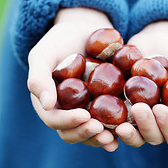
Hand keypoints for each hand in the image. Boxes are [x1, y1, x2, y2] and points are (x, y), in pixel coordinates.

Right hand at [27, 7, 118, 151]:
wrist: (85, 29)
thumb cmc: (60, 40)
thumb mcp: (44, 54)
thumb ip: (39, 78)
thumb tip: (47, 106)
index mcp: (49, 103)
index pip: (54, 120)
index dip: (68, 122)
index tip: (84, 116)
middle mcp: (67, 111)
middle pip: (73, 133)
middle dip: (86, 134)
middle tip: (101, 130)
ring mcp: (87, 110)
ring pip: (92, 133)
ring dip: (101, 138)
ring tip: (115, 136)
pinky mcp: (105, 106)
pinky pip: (111, 123)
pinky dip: (118, 129)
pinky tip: (128, 128)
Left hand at [115, 21, 167, 148]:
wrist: (160, 37)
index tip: (161, 108)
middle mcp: (157, 122)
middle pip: (151, 137)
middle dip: (145, 127)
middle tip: (139, 107)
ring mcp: (136, 114)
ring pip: (129, 133)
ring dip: (124, 131)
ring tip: (117, 121)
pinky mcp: (118, 103)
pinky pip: (109, 118)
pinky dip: (103, 121)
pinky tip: (96, 115)